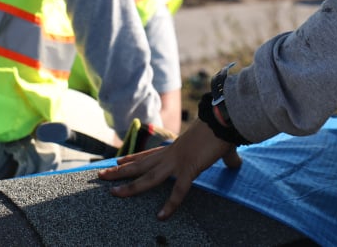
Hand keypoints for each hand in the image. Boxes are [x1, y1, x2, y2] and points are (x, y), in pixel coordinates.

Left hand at [99, 119, 241, 218]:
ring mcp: (177, 162)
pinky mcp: (189, 169)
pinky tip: (162, 216)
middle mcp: (170, 154)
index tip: (117, 162)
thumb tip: (236, 163)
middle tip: (101, 175)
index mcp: (174, 148)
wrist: (223, 120)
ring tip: (114, 194)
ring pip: (148, 178)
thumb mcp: (217, 146)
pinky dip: (170, 204)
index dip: (131, 159)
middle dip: (120, 171)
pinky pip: (178, 191)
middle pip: (140, 165)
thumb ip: (225, 157)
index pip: (147, 154)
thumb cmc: (221, 130)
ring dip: (130, 186)